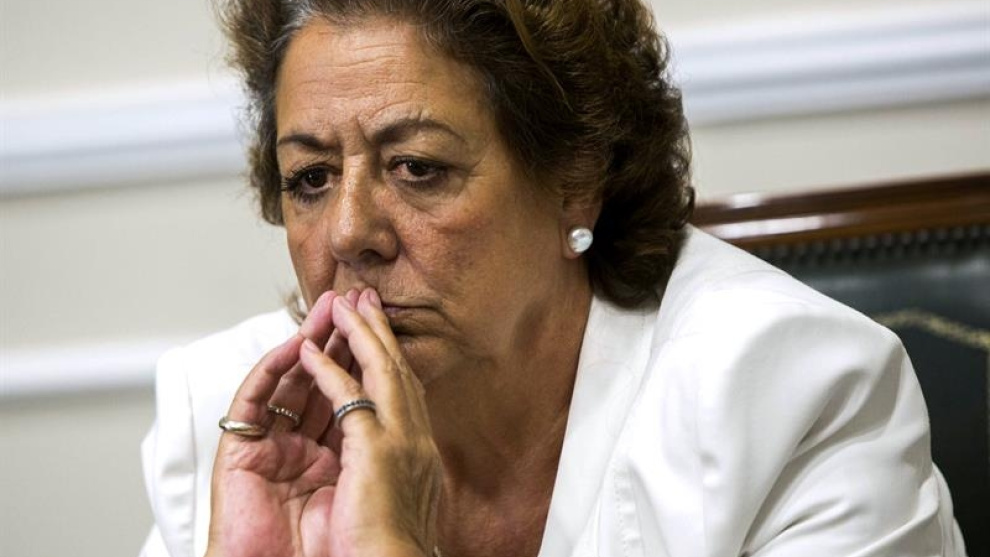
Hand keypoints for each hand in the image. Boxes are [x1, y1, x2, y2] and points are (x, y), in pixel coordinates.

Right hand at [206, 288, 441, 556]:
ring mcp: (270, 447)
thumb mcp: (371, 473)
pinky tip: (297, 345)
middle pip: (322, 376)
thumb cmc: (348, 545)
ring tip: (329, 306)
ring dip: (310, 339)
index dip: (368, 352)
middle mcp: (304, 444)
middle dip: (341, 334)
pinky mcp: (239, 455)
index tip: (384, 315)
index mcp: (338, 451)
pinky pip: (254, 400)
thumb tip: (404, 393)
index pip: (353, 389)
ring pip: (289, 379)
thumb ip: (375, 430)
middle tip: (355, 294)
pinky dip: (274, 370)